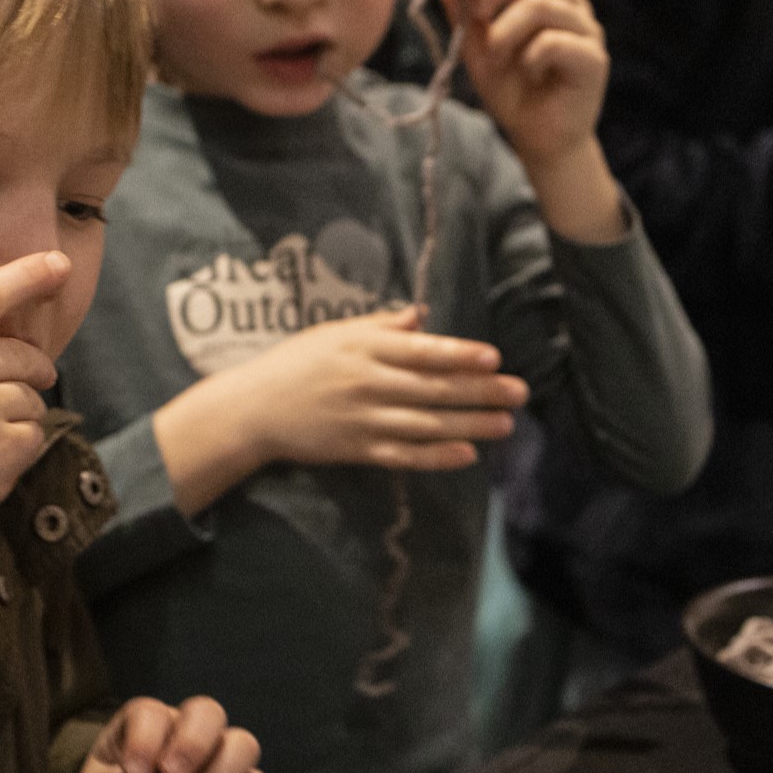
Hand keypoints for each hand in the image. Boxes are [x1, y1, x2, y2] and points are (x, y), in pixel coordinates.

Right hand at [0, 252, 70, 557]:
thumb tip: (3, 348)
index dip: (25, 275)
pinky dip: (19, 448)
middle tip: (25, 385)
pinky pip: (34, 435)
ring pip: (31, 398)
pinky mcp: (4, 447)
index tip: (57, 265)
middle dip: (31, 369)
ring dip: (17, 415)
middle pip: (22, 355)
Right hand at [150, 308, 521, 515]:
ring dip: (469, 425)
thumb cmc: (296, 364)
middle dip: (480, 391)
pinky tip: (467, 454)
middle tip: (518, 392)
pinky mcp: (357, 450)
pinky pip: (404, 455)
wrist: (253, 408)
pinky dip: (436, 457)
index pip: (421, 352)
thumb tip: (420, 315)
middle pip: (433, 389)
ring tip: (505, 424)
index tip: (493, 357)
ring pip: (426, 424)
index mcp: (364, 349)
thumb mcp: (334, 333)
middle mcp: (368, 383)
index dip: (459, 355)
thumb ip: (380, 326)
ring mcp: (364, 420)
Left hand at [436, 0, 610, 177]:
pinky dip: (529, 58)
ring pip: (540, 4)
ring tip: (498, 61)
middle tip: (477, 17)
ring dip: (504, 34)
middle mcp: (571, 4)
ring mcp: (586, 30)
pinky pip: (553, 42)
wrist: (539, 140)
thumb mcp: (478, 48)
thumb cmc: (513, 90)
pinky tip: (529, 74)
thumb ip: (464, 13)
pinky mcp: (594, 60)